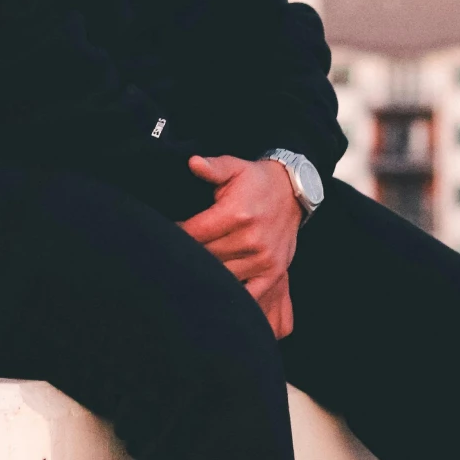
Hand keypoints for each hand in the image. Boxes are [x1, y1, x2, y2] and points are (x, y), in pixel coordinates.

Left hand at [178, 154, 298, 338]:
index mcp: (237, 214)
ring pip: (222, 277)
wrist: (293, 192)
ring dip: (205, 275)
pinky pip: (248, 294)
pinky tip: (217, 292)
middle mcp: (251, 239)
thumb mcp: (235, 168)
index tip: (167, 235)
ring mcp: (263, 260)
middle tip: (172, 255)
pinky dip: (232, 296)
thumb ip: (213, 167)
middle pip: (205, 257)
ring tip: (191, 270)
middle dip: (188, 256)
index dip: (176, 236)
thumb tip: (193, 162)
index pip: (194, 234)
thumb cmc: (256, 181)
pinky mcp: (272, 273)